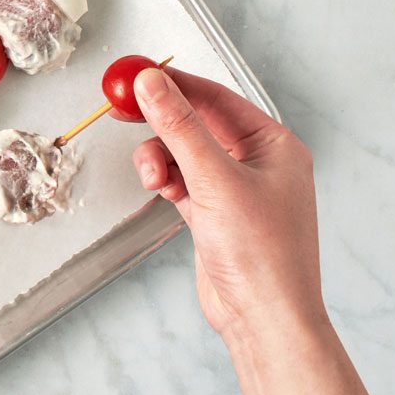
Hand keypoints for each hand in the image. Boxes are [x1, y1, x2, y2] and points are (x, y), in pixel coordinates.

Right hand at [130, 68, 324, 340]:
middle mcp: (257, 163)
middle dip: (161, 122)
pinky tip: (159, 189)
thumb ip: (179, 126)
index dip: (174, 83)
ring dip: (160, 158)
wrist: (264, 320)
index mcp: (273, 145)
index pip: (216, 98)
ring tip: (152, 177)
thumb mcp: (214, 179)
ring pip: (183, 153)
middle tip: (121, 107)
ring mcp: (235, 189)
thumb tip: (152, 83)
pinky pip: (181, 180)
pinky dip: (165, 180)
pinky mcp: (214, 213)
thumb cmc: (262, 255)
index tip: (135, 74)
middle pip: (196, 123)